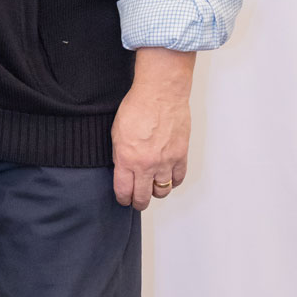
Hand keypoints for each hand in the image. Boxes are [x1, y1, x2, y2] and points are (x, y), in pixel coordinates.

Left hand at [112, 48, 194, 208]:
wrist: (160, 93)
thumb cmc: (138, 106)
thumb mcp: (116, 132)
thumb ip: (119, 154)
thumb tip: (122, 168)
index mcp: (127, 158)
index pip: (124, 190)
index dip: (123, 199)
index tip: (124, 199)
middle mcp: (146, 164)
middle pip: (143, 197)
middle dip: (138, 202)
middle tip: (137, 201)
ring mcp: (165, 161)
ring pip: (162, 191)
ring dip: (156, 192)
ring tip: (153, 188)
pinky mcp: (181, 155)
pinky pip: (178, 178)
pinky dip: (172, 182)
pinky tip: (167, 178)